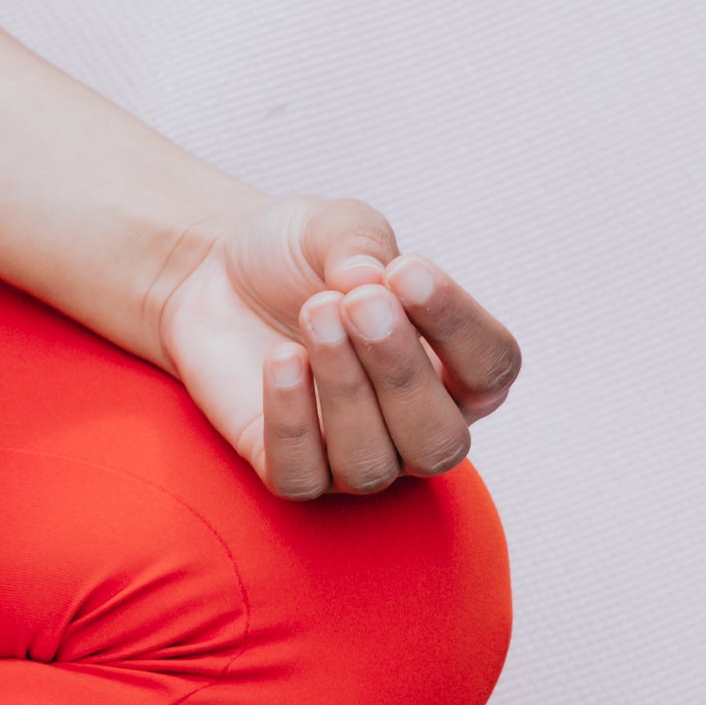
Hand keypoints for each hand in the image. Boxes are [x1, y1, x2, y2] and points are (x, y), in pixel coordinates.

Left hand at [152, 195, 520, 498]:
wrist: (214, 271)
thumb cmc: (299, 255)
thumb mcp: (338, 228)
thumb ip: (364, 248)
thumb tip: (368, 283)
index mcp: (454, 366)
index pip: (491, 369)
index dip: (458, 325)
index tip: (407, 270)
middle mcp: (415, 424)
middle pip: (440, 442)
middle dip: (402, 372)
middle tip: (359, 302)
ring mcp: (354, 455)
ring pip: (371, 463)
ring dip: (345, 388)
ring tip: (315, 312)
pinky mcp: (290, 468)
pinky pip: (302, 476)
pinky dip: (292, 420)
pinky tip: (281, 359)